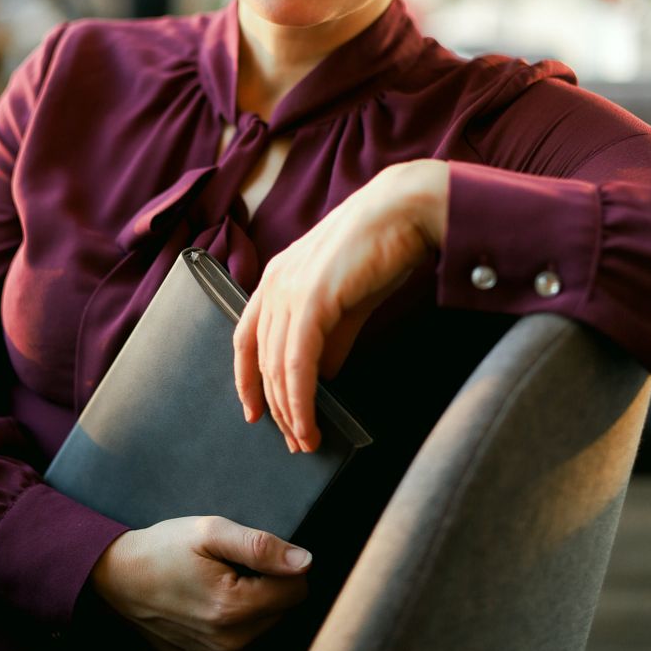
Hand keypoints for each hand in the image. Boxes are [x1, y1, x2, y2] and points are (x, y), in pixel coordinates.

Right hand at [89, 516, 310, 650]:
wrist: (117, 579)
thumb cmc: (163, 549)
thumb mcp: (210, 532)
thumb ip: (260, 546)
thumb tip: (304, 561)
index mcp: (233, 607)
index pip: (297, 589)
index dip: (282, 565)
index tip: (251, 556)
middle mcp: (229, 643)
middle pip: (282, 610)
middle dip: (266, 585)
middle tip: (228, 567)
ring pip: (265, 627)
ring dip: (252, 605)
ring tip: (216, 584)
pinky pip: (244, 643)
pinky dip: (235, 623)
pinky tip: (208, 604)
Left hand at [233, 159, 449, 451]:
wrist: (403, 211)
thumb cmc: (380, 247)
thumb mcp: (348, 300)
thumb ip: (332, 336)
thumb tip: (325, 374)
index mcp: (277, 277)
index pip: (248, 337)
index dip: (247, 378)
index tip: (255, 411)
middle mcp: (273, 283)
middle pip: (261, 360)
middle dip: (275, 406)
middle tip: (293, 439)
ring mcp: (288, 290)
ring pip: (276, 367)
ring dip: (290, 410)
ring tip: (305, 439)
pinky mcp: (310, 300)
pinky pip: (297, 364)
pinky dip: (301, 399)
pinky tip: (310, 422)